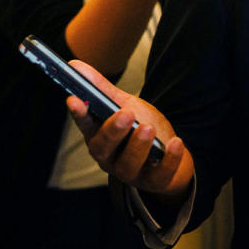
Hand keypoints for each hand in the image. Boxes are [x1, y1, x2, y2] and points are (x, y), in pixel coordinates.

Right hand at [66, 60, 193, 200]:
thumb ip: (102, 89)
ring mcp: (129, 172)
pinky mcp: (153, 183)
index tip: (73, 99)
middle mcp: (108, 157)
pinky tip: (175, 142)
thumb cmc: (140, 127)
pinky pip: (159, 175)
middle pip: (102, 148)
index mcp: (97, 135)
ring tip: (148, 127)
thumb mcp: (124, 105)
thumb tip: (75, 65)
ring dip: (138, 146)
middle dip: (113, 131)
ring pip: (128, 165)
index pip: (84, 124)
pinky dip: (168, 160)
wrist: (167, 154)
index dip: (78, 113)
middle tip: (126, 114)